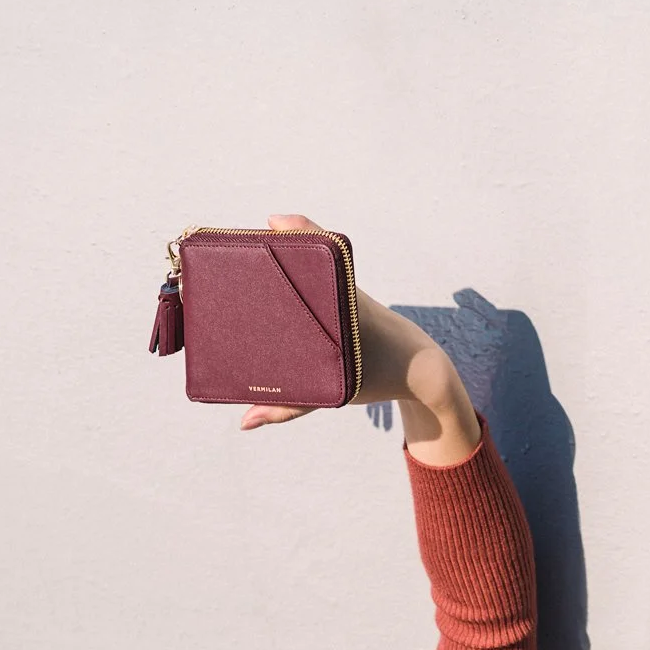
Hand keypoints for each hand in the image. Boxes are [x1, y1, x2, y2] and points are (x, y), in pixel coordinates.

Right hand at [240, 216, 476, 456]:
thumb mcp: (331, 393)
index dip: (292, 235)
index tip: (265, 227)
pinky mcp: (340, 292)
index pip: (313, 253)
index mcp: (340, 296)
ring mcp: (340, 285)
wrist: (418, 369)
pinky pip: (312, 274)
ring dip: (277, 260)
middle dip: (267, 251)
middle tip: (231, 255)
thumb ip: (288, 408)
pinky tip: (263, 275)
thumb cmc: (376, 376)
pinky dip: (291, 271)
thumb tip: (243, 423)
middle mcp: (338, 283)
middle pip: (300, 256)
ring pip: (305, 264)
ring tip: (238, 267)